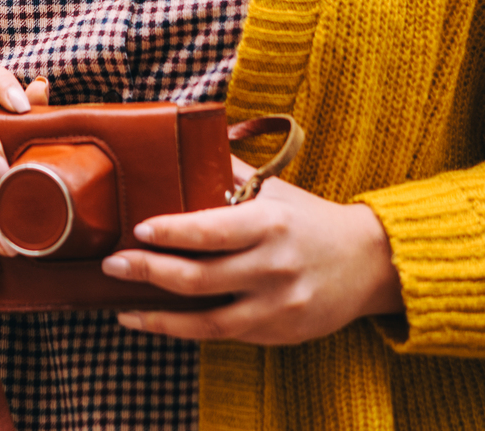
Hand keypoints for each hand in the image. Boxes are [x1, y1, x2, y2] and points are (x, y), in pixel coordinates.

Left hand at [99, 162, 402, 343]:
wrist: (371, 263)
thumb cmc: (310, 219)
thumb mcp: (274, 190)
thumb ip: (228, 174)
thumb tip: (178, 147)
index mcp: (270, 224)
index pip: (211, 229)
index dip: (171, 231)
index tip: (138, 228)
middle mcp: (274, 267)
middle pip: (201, 277)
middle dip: (150, 272)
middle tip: (114, 264)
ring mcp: (277, 306)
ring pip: (208, 319)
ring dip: (159, 316)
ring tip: (123, 307)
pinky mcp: (279, 333)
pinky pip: (224, 335)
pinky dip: (187, 330)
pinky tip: (159, 322)